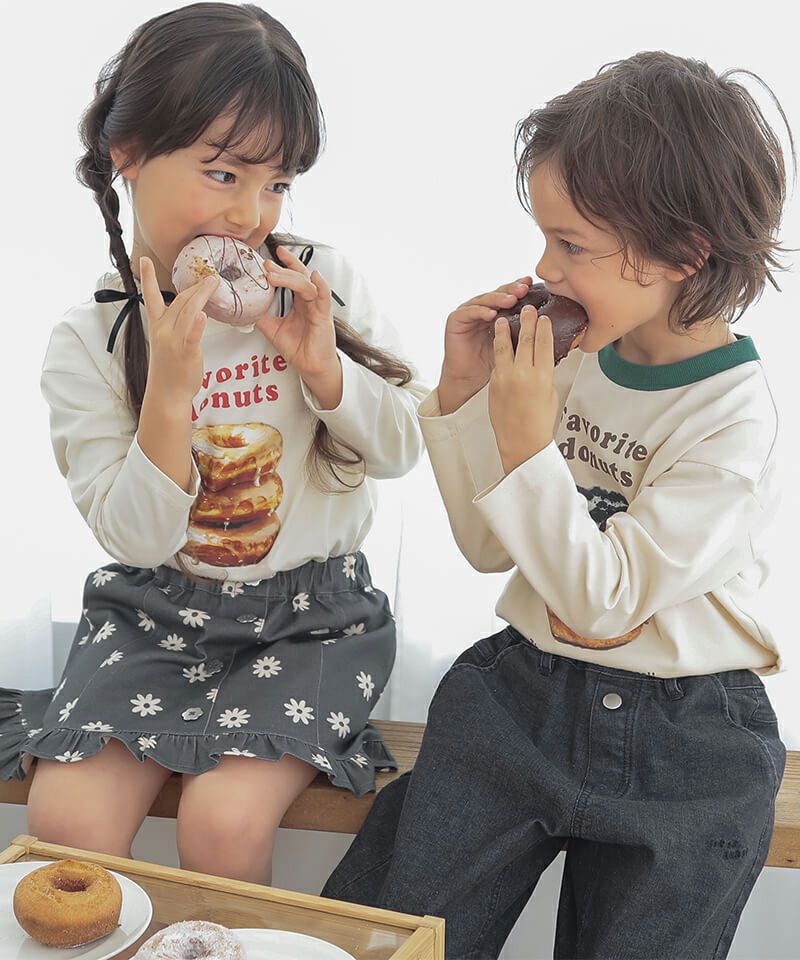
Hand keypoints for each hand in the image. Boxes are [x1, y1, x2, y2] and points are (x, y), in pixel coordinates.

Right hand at [140, 255, 218, 400]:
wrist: (167, 394)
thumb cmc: (170, 369)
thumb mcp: (167, 342)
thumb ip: (176, 325)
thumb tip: (192, 312)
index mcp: (157, 326)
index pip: (151, 297)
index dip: (147, 278)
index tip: (144, 259)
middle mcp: (163, 330)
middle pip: (180, 300)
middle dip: (195, 287)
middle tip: (210, 277)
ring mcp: (174, 341)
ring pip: (188, 311)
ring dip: (201, 294)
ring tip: (214, 283)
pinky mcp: (186, 352)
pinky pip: (192, 335)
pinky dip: (197, 324)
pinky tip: (203, 314)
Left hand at [257, 246, 338, 379]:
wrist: (310, 367)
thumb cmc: (299, 349)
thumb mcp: (273, 330)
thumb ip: (262, 316)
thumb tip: (244, 308)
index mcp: (300, 302)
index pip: (293, 276)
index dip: (283, 265)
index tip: (268, 259)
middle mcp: (309, 301)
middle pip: (299, 275)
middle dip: (283, 268)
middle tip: (267, 264)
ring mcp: (318, 307)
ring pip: (306, 284)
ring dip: (291, 277)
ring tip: (275, 275)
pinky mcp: (324, 316)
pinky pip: (324, 297)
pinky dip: (321, 286)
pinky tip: (315, 277)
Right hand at [438, 276, 532, 413]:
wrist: (468, 380)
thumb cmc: (490, 365)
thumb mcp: (513, 345)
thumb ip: (524, 332)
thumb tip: (547, 324)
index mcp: (498, 313)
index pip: (511, 296)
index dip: (521, 289)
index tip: (534, 286)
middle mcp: (483, 309)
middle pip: (498, 294)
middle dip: (512, 290)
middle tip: (523, 289)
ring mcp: (469, 313)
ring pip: (484, 299)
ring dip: (498, 298)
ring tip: (510, 300)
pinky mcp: (455, 320)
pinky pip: (468, 312)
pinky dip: (479, 311)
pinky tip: (490, 313)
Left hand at [489, 306, 559, 474]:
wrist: (522, 441)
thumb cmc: (540, 421)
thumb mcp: (550, 393)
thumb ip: (544, 373)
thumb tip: (541, 358)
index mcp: (543, 376)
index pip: (544, 344)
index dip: (543, 328)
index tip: (543, 317)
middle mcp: (524, 374)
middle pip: (526, 340)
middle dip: (526, 322)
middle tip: (527, 309)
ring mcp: (506, 378)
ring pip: (505, 346)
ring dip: (505, 330)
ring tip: (503, 318)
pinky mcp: (494, 384)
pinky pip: (497, 361)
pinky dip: (498, 348)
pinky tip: (498, 340)